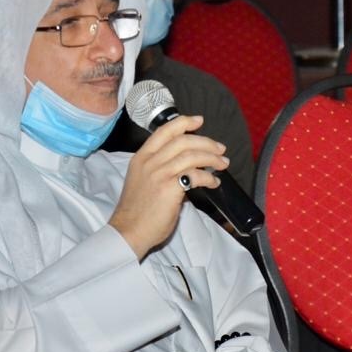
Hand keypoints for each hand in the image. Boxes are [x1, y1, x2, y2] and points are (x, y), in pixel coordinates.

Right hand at [109, 115, 228, 259]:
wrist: (129, 230)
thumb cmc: (137, 210)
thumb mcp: (143, 180)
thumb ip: (161, 169)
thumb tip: (187, 168)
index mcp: (141, 157)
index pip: (164, 131)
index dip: (184, 123)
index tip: (199, 121)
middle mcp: (150, 162)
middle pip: (183, 141)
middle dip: (206, 142)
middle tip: (220, 149)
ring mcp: (159, 174)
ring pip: (192, 156)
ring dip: (212, 159)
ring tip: (222, 164)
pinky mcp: (169, 188)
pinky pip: (195, 176)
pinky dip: (209, 178)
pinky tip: (214, 183)